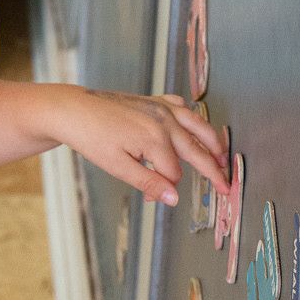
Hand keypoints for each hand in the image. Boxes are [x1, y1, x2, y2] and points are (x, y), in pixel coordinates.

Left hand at [61, 88, 229, 206]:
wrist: (73, 110)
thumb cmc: (91, 137)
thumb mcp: (117, 166)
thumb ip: (149, 182)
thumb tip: (175, 199)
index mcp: (156, 139)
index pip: (175, 173)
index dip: (167, 188)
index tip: (153, 198)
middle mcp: (164, 120)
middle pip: (196, 150)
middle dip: (212, 170)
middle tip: (226, 186)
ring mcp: (160, 107)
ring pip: (196, 125)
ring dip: (212, 140)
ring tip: (223, 156)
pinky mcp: (153, 100)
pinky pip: (181, 107)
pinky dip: (191, 117)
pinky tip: (194, 124)